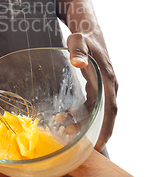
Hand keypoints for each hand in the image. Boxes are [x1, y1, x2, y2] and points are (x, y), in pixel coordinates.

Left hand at [67, 31, 117, 151]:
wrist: (89, 33)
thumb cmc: (84, 37)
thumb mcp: (78, 40)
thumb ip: (78, 50)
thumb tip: (78, 63)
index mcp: (107, 78)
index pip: (110, 107)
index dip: (107, 127)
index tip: (101, 143)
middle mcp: (108, 86)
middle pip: (104, 114)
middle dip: (92, 129)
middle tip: (77, 142)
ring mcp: (103, 88)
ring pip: (96, 111)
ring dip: (83, 122)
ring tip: (65, 129)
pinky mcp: (97, 88)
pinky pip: (91, 106)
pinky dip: (81, 114)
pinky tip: (66, 117)